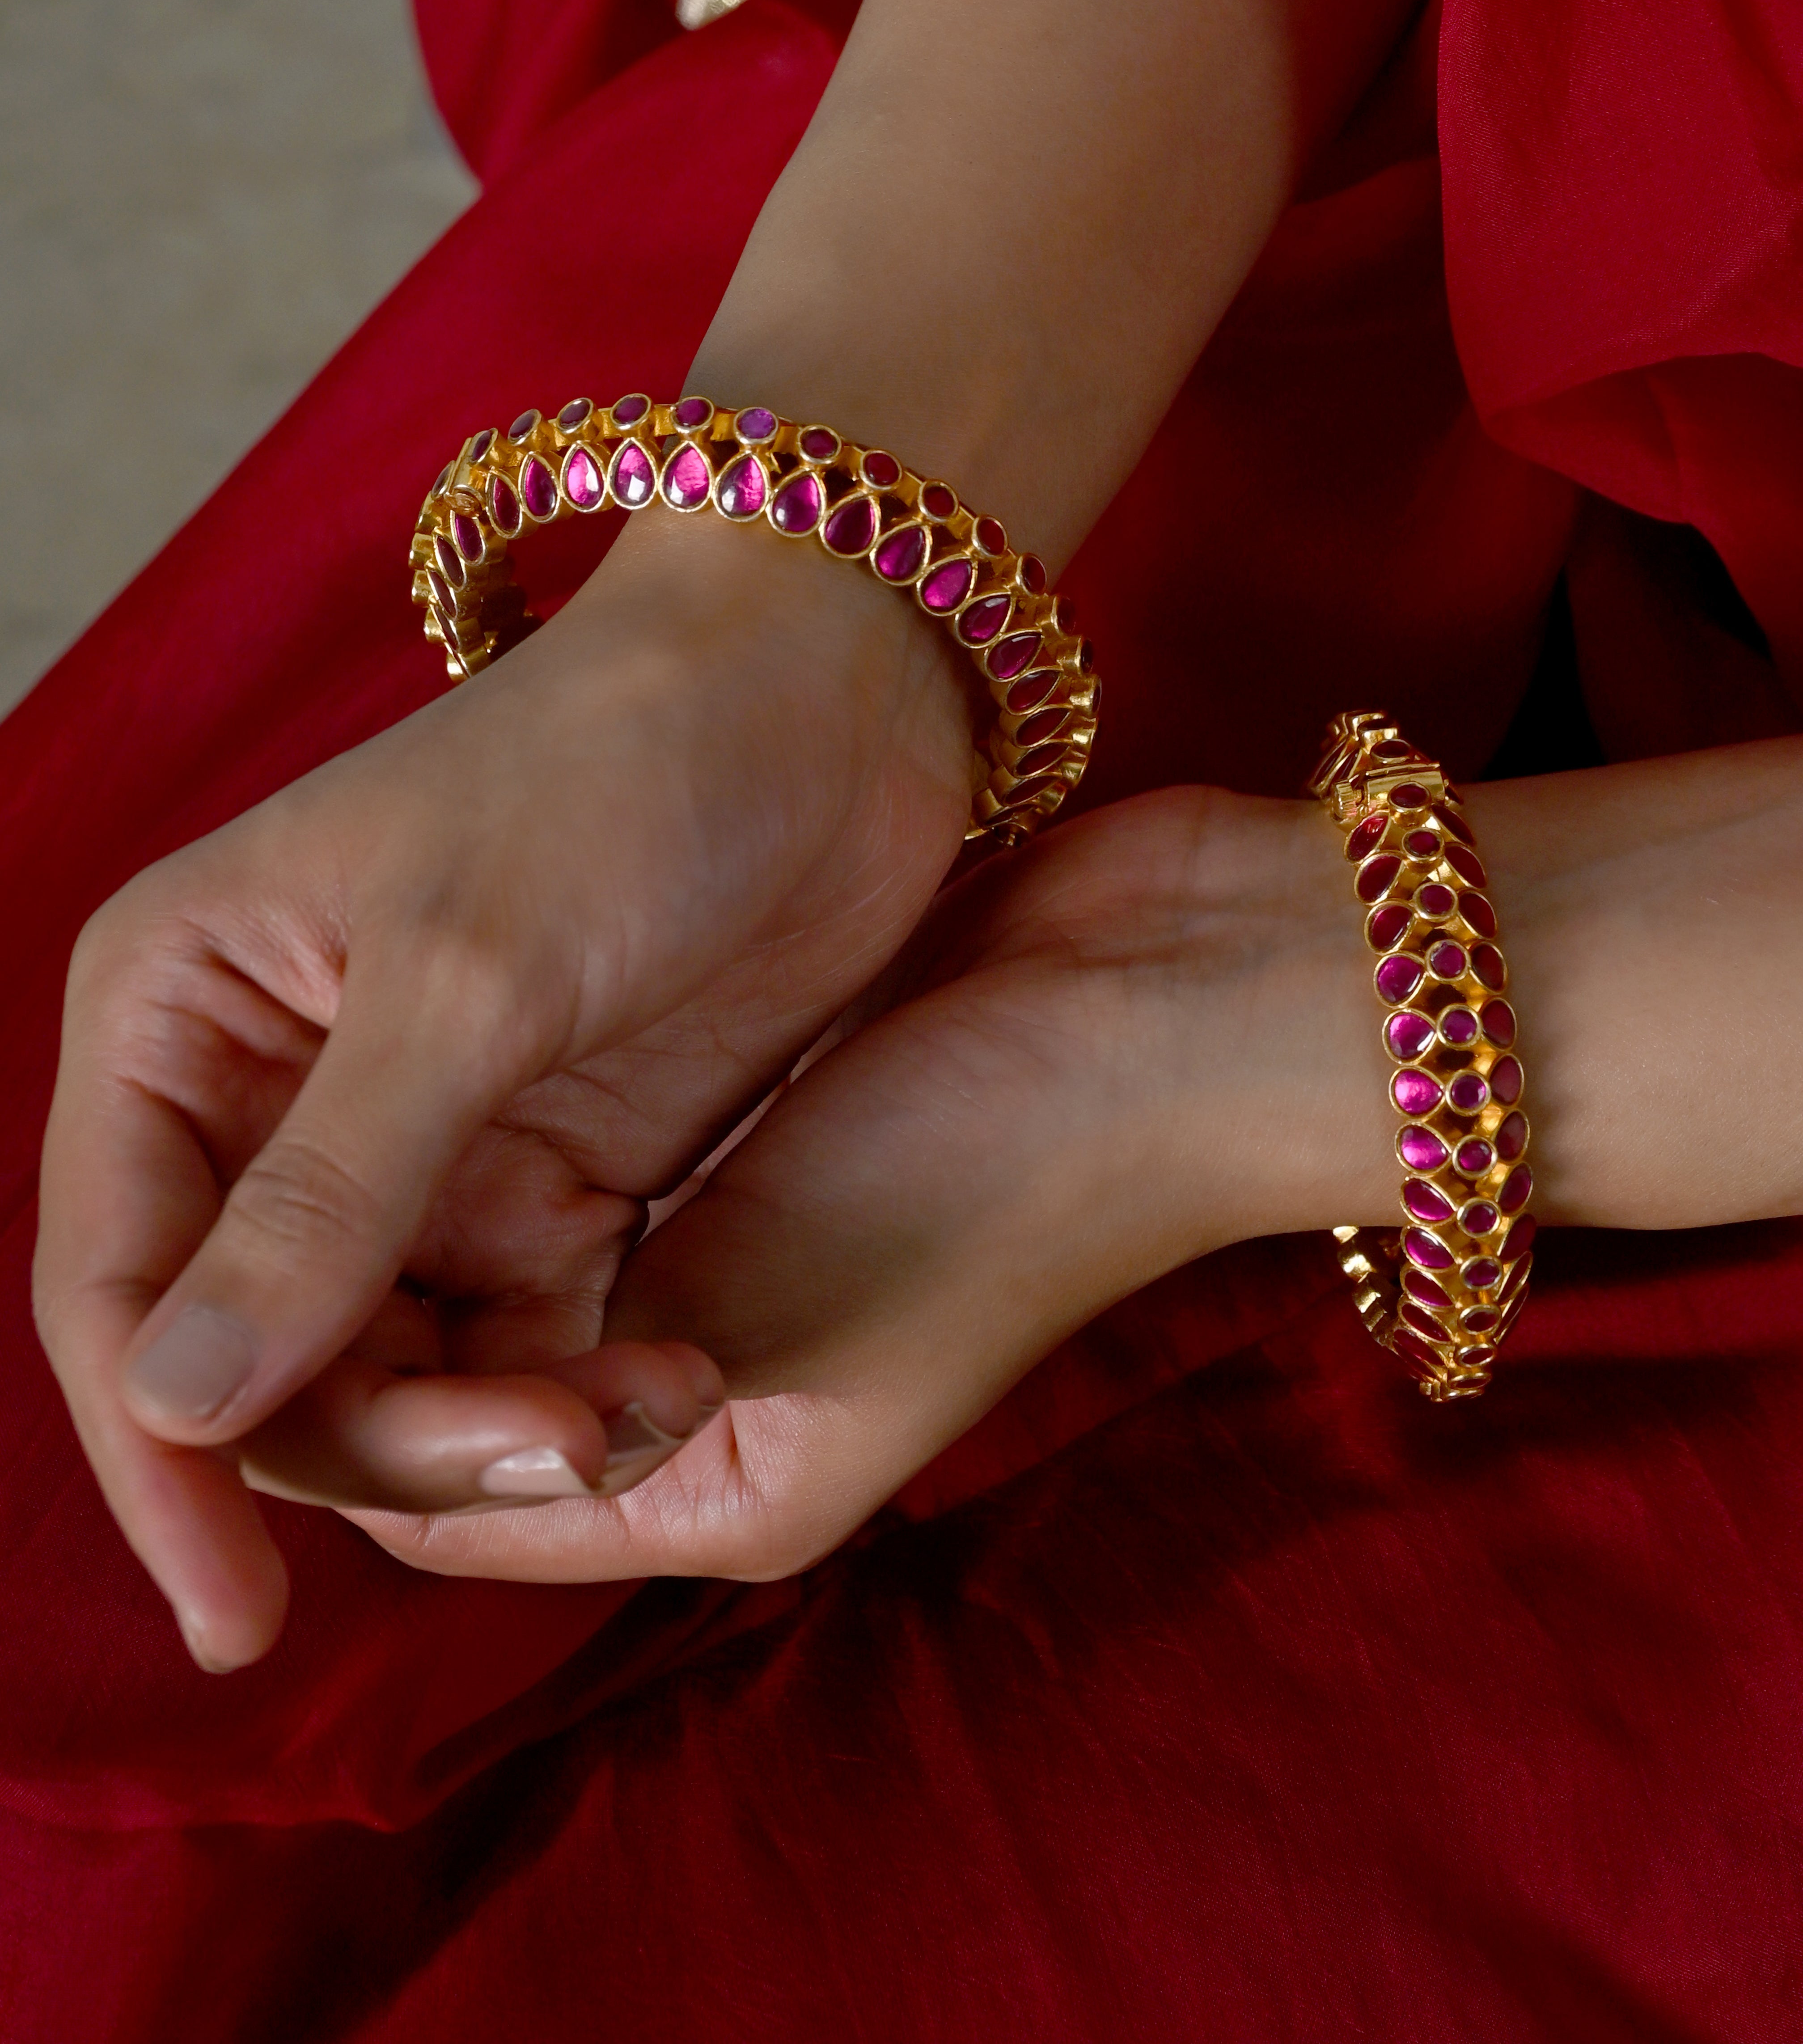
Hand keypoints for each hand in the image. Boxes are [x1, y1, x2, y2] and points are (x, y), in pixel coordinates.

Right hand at [32, 505, 971, 1668]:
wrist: (830, 693)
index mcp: (183, 1012)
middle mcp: (274, 1094)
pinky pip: (509, 1346)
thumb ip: (324, 1195)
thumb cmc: (621, 768)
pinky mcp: (546, 1175)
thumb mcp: (465, 972)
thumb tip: (172, 1404)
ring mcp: (416, 1148)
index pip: (123, 1286)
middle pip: (257, 1360)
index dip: (164, 1460)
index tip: (233, 1617)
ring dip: (486, 1437)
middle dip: (375, 1440)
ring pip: (386, 1375)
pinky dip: (565, 1398)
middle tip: (551, 1453)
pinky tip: (660, 1393)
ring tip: (628, 1419)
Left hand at [341, 737, 1802, 1590]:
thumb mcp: (764, 1368)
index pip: (426, 1496)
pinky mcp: (707, 1133)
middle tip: (394, 1203)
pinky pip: (532, 1159)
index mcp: (689, 1492)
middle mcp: (673, 1391)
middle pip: (428, 1378)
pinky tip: (466, 1059)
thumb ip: (545, 1446)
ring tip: (431, 1115)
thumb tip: (321, 1468)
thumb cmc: (983, 1184)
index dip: (330, 1425)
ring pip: (462, 1260)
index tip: (317, 1316)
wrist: (1157, 990)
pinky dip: (481, 1131)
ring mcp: (690, 1251)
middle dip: (371, 1316)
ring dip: (420, 1211)